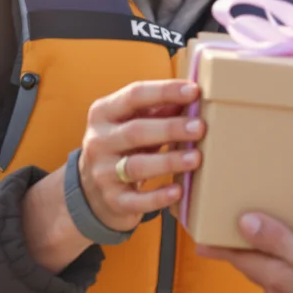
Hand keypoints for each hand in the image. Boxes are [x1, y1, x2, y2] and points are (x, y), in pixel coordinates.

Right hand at [78, 79, 204, 232]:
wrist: (92, 191)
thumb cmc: (123, 147)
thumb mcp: (132, 123)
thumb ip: (159, 110)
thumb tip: (193, 96)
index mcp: (103, 113)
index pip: (134, 95)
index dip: (165, 91)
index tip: (194, 91)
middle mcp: (98, 141)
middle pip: (136, 131)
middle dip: (170, 128)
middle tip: (200, 127)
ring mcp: (102, 173)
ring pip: (136, 166)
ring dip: (169, 161)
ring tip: (196, 158)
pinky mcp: (112, 200)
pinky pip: (137, 200)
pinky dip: (158, 196)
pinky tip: (178, 191)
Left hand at [200, 214, 292, 292]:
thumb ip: (279, 240)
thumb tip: (245, 222)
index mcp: (276, 277)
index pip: (240, 260)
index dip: (220, 250)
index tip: (201, 245)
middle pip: (256, 271)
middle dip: (246, 257)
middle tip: (237, 243)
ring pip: (276, 282)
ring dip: (272, 267)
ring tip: (275, 252)